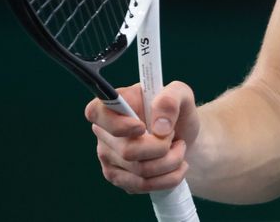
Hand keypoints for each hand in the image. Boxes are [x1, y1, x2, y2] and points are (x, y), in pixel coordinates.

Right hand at [85, 80, 199, 194]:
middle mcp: (105, 131)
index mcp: (115, 103)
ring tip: (179, 149)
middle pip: (127, 150)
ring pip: (139, 170)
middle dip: (162, 147)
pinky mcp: (118, 178)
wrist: (183, 137)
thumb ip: (171, 100)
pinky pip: (142, 185)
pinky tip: (176, 166)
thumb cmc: (177, 112)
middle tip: (173, 136)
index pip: (96, 112)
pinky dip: (168, 178)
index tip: (142, 127)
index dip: (117, 124)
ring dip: (170, 162)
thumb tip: (159, 128)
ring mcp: (109, 157)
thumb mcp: (182, 94)